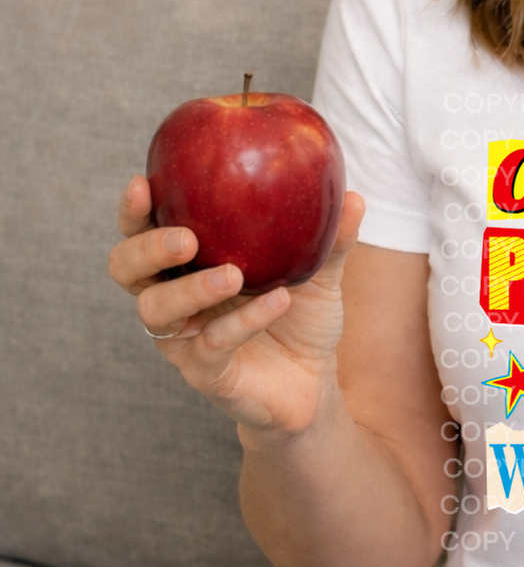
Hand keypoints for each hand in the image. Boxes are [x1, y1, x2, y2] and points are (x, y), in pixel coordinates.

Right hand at [109, 175, 366, 438]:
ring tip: (232, 274)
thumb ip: (331, 238)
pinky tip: (278, 302)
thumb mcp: (319, 273)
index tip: (143, 183)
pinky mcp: (205, 373)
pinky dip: (244, 321)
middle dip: (147, 249)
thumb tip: (355, 197)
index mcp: (186, 263)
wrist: (313, 383)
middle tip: (186, 238)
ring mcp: (183, 339)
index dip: (133, 210)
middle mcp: (173, 298)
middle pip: (126, 270)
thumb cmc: (300, 317)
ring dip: (191, 289)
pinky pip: (211, 345)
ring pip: (156, 311)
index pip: (141, 231)